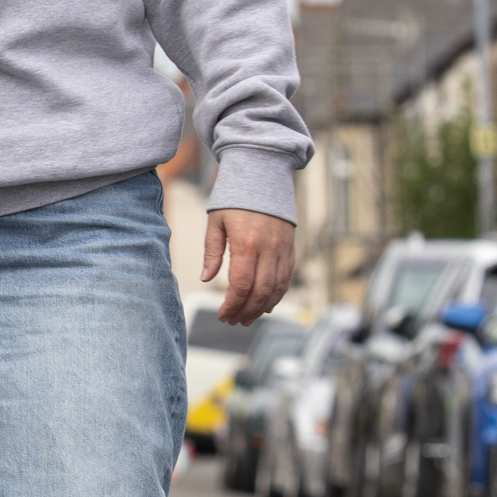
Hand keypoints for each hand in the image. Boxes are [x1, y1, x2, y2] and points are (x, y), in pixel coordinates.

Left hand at [201, 208, 294, 327]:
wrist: (263, 175)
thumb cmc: (234, 198)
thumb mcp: (216, 222)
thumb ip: (212, 252)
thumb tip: (206, 279)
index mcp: (247, 243)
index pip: (241, 285)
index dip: (232, 305)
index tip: (222, 315)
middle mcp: (269, 249)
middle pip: (261, 292)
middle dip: (246, 311)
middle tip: (233, 321)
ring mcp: (283, 250)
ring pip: (277, 289)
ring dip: (261, 308)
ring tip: (246, 318)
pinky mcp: (290, 249)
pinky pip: (286, 279)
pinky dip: (277, 296)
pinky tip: (264, 305)